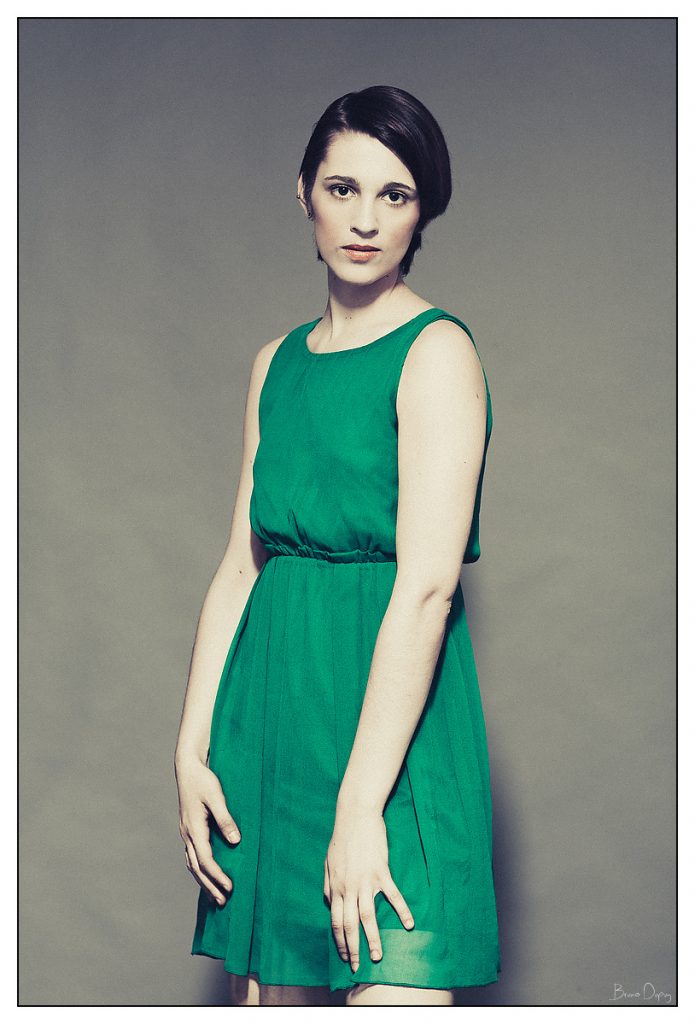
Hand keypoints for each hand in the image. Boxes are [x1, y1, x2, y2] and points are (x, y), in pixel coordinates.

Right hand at [175, 758, 240, 907]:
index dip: (217, 875)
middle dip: (209, 885)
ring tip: (215, 895)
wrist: (188, 768)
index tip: (230, 887)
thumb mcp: (216, 797)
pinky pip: (192, 856)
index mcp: (194, 828)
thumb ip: (225, 818)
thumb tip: (235, 841)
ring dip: (203, 880)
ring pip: (192, 864)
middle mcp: (187, 834)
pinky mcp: (189, 829)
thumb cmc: (203, 780)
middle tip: (223, 902)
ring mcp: (186, 832)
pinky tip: (206, 874)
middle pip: (196, 867)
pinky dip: (199, 869)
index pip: (205, 860)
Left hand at [324, 804, 414, 971]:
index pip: (335, 921)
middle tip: (358, 966)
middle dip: (353, 948)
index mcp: (335, 887)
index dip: (340, 941)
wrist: (356, 815)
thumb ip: (327, 884)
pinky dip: (402, 910)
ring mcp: (365, 880)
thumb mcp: (328, 861)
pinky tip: (409, 924)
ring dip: (372, 938)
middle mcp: (348, 887)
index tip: (345, 956)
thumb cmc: (341, 838)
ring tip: (377, 956)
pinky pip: (392, 895)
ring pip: (367, 916)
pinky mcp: (381, 871)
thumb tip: (327, 901)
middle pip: (349, 924)